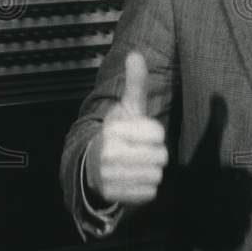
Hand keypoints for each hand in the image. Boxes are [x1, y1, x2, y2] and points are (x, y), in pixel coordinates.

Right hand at [85, 51, 167, 204]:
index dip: (154, 133)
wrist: (90, 164)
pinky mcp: (114, 196)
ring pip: (156, 175)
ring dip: (150, 171)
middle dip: (155, 153)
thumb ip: (135, 83)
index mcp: (113, 130)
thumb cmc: (117, 133)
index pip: (158, 133)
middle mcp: (108, 154)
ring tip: (136, 164)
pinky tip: (132, 179)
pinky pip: (149, 193)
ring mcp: (110, 177)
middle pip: (161, 156)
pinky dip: (145, 188)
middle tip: (140, 151)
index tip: (141, 133)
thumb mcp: (126, 107)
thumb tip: (136, 54)